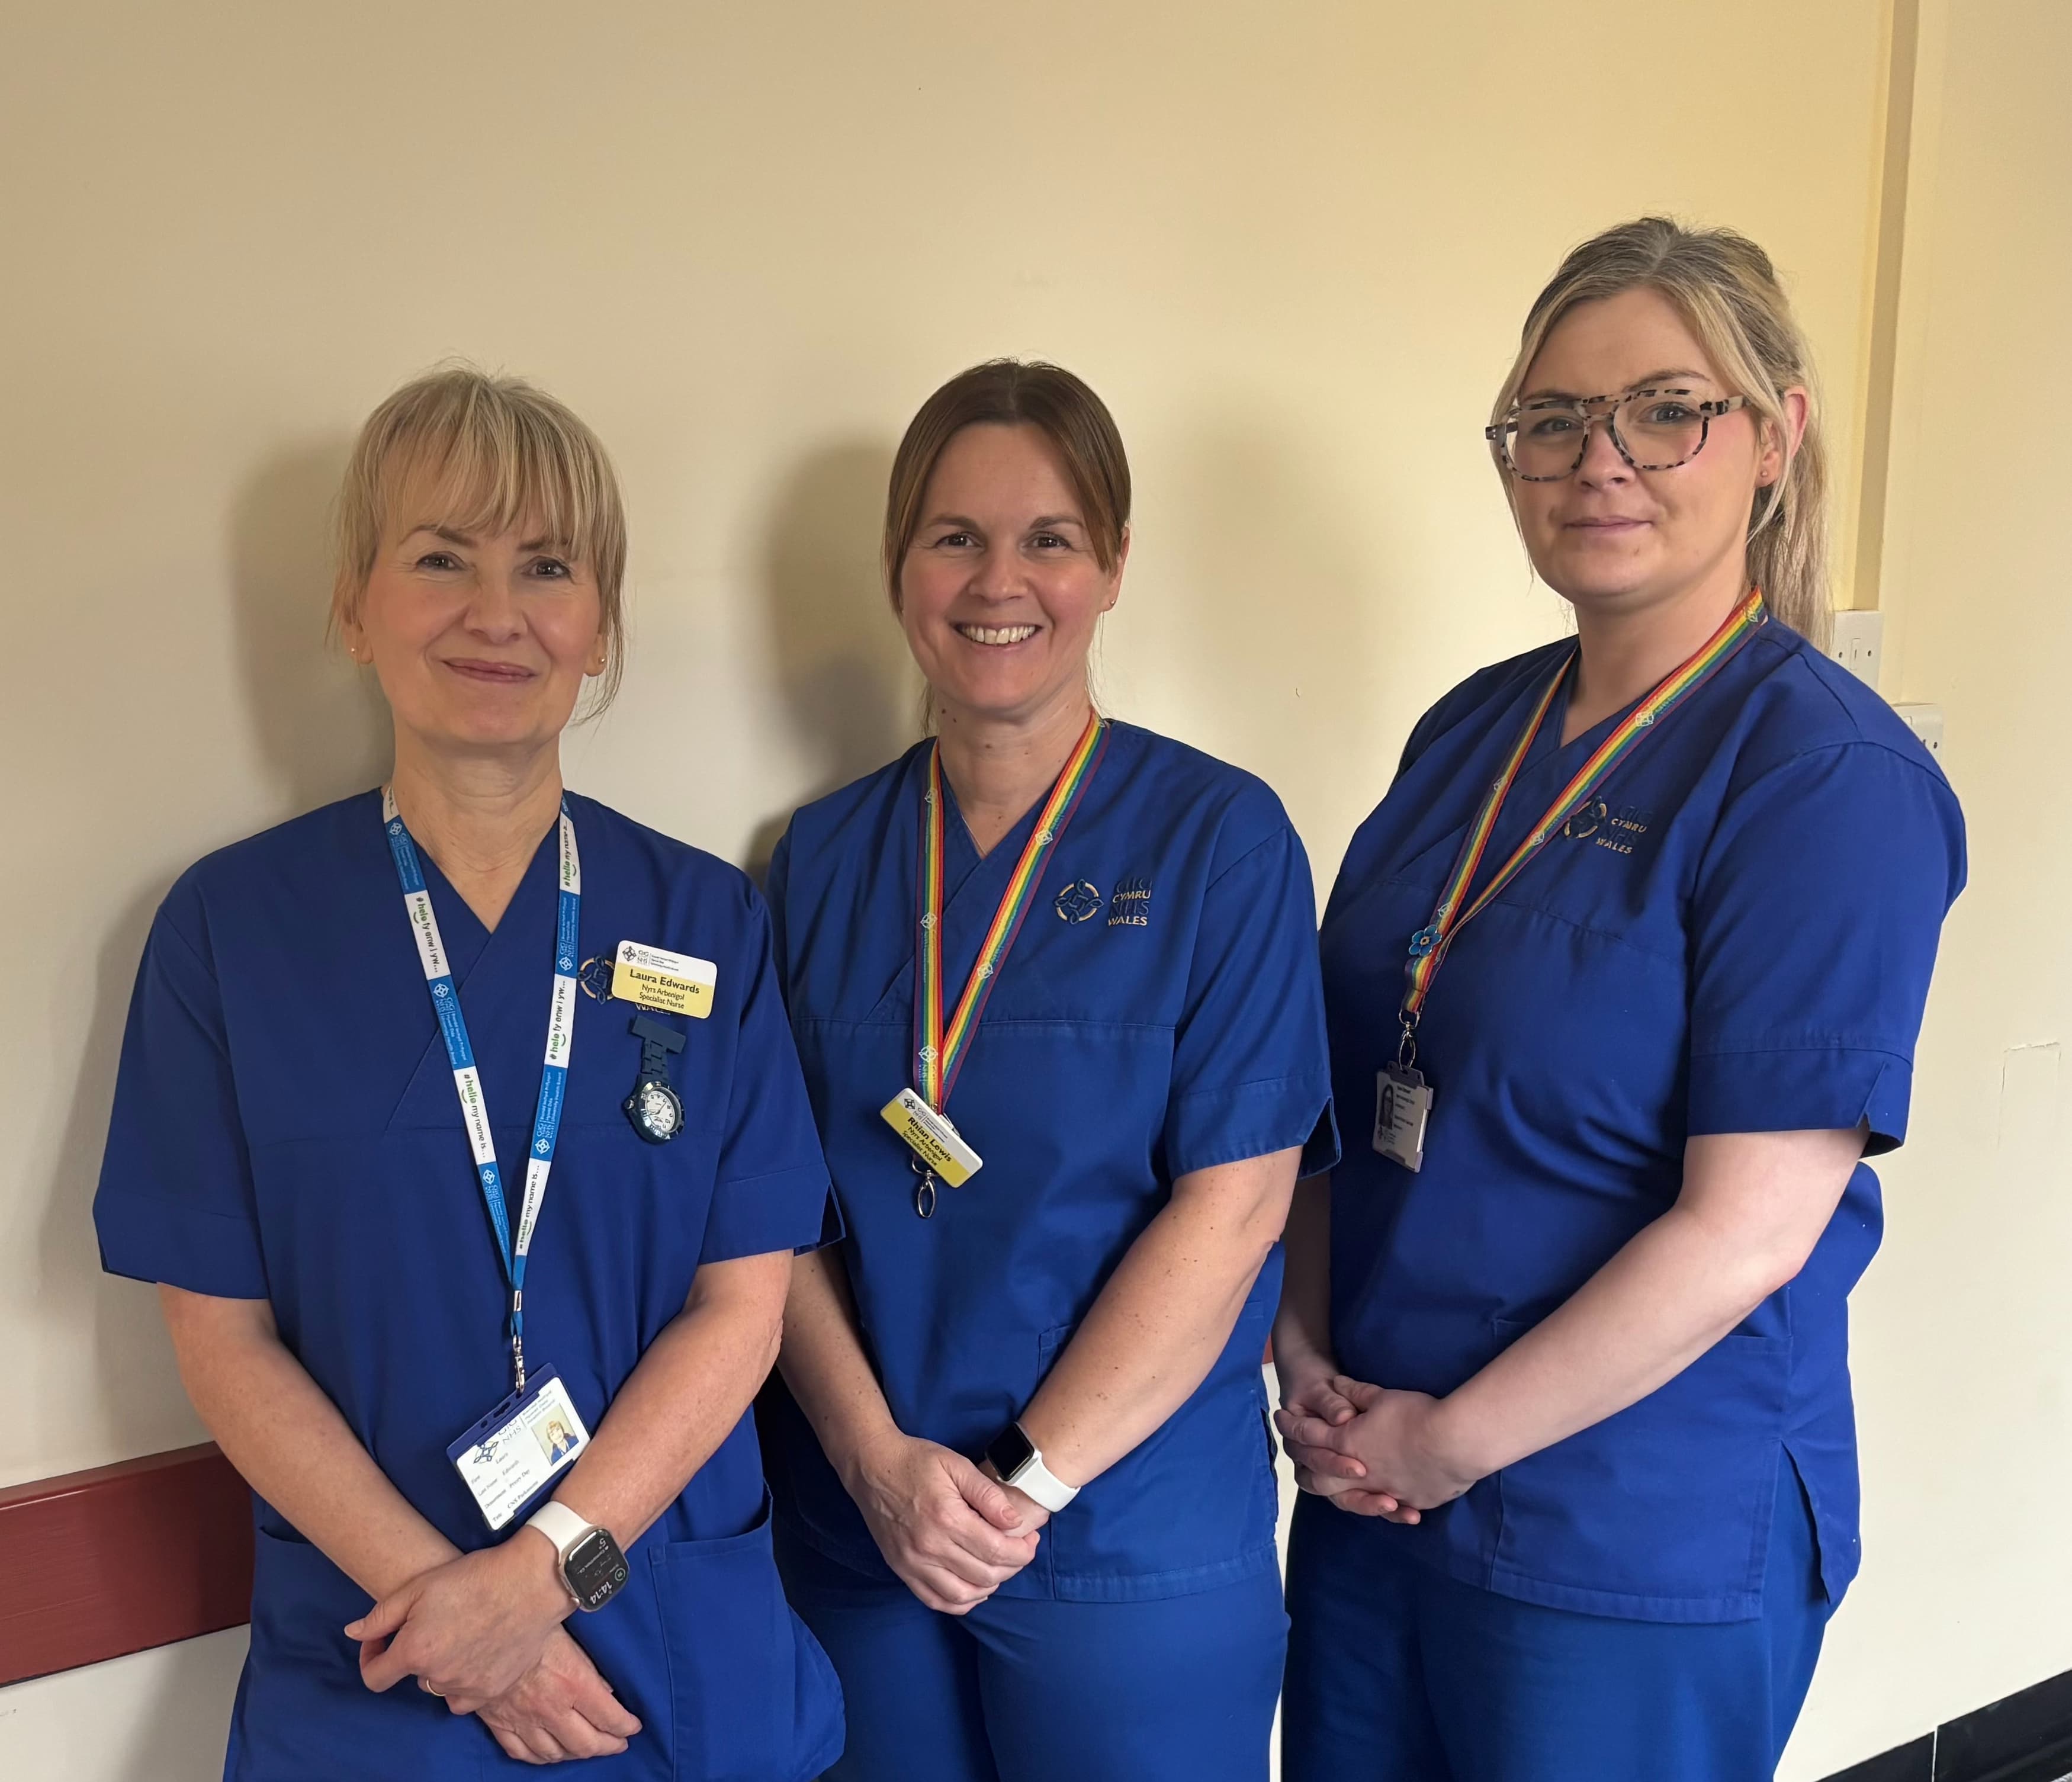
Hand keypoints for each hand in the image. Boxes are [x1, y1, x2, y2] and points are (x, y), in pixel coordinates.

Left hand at [347, 1532, 572, 1711]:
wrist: (532, 1581)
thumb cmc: (475, 1577)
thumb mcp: (420, 1585)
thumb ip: (380, 1616)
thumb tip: (354, 1633)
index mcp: (414, 1651)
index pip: (374, 1677)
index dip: (371, 1657)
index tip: (381, 1641)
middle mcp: (436, 1676)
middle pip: (412, 1676)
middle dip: (416, 1654)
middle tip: (435, 1624)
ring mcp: (466, 1687)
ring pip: (439, 1686)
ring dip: (440, 1668)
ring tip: (460, 1636)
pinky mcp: (492, 1690)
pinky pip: (464, 1698)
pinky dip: (463, 1683)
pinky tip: (475, 1656)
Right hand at [476, 1629, 642, 1764]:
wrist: (476, 1628)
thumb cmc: (526, 1619)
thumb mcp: (569, 1631)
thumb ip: (589, 1663)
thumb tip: (606, 1689)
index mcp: (573, 1683)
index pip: (609, 1717)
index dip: (626, 1726)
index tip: (634, 1727)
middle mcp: (551, 1708)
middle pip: (585, 1744)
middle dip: (607, 1746)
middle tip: (617, 1744)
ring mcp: (523, 1719)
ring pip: (554, 1753)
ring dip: (574, 1754)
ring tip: (587, 1748)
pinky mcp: (499, 1722)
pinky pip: (522, 1752)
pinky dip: (538, 1757)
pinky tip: (548, 1754)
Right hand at [844, 1429, 1041, 1614]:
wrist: (872, 1467)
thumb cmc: (917, 1461)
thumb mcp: (957, 1465)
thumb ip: (988, 1495)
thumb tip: (1016, 1522)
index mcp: (947, 1518)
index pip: (997, 1550)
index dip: (1023, 1551)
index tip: (1031, 1540)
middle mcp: (930, 1547)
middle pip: (985, 1575)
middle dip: (1013, 1566)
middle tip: (1021, 1550)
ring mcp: (913, 1563)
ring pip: (963, 1595)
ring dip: (990, 1586)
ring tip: (1000, 1567)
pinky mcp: (902, 1570)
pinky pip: (937, 1601)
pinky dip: (961, 1601)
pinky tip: (974, 1587)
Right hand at [1274, 1361, 1403, 1518]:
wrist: (1327, 1391)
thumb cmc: (1319, 1387)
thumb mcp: (1322, 1390)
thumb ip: (1332, 1403)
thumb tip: (1343, 1418)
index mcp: (1301, 1442)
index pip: (1312, 1458)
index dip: (1332, 1463)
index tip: (1358, 1466)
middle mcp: (1315, 1464)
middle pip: (1324, 1484)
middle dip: (1350, 1484)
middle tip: (1369, 1476)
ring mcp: (1337, 1477)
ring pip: (1346, 1500)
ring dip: (1367, 1504)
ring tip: (1391, 1503)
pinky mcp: (1359, 1484)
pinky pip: (1369, 1504)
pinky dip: (1390, 1513)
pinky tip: (1411, 1514)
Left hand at [1278, 1377, 1480, 1519]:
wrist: (1455, 1442)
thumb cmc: (1416, 1415)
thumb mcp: (1381, 1396)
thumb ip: (1355, 1393)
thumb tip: (1338, 1385)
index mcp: (1346, 1442)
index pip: (1309, 1436)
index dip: (1292, 1426)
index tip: (1281, 1418)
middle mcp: (1358, 1472)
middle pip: (1319, 1479)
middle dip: (1309, 1470)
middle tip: (1306, 1465)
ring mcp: (1383, 1490)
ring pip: (1350, 1500)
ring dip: (1342, 1493)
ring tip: (1345, 1487)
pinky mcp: (1408, 1501)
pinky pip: (1387, 1508)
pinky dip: (1381, 1505)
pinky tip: (1385, 1502)